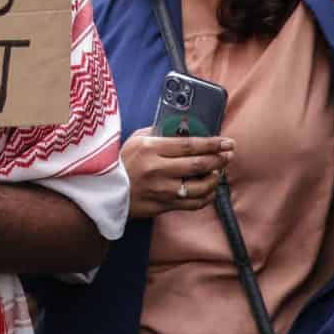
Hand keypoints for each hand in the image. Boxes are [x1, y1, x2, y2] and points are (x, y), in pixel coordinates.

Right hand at [121, 129, 235, 220]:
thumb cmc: (121, 162)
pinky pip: (193, 204)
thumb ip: (159, 133)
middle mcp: (158, 169)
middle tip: (229, 154)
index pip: (190, 145)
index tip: (227, 142)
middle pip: (199, 164)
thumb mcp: (136, 140)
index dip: (212, 144)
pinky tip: (209, 190)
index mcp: (152, 149)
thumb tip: (183, 127)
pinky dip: (206, 197)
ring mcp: (162, 190)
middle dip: (219, 159)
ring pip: (200, 186)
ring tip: (219, 172)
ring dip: (215, 178)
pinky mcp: (163, 206)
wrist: (104, 192)